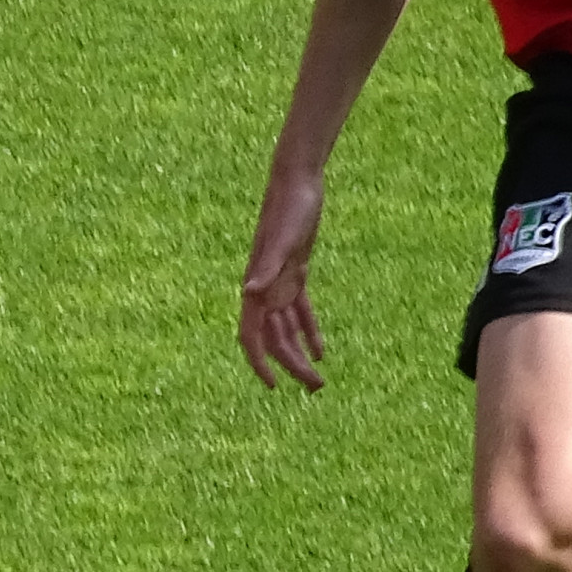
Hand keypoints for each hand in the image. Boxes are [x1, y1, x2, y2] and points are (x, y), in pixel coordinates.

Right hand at [239, 161, 329, 390]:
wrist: (295, 183)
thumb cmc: (288, 210)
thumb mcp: (282, 240)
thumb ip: (267, 266)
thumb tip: (250, 291)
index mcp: (257, 288)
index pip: (252, 336)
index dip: (260, 363)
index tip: (274, 386)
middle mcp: (264, 290)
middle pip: (275, 340)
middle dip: (292, 366)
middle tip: (316, 388)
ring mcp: (279, 283)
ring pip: (287, 330)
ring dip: (300, 356)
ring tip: (318, 381)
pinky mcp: (295, 273)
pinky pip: (301, 312)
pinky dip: (309, 332)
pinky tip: (321, 351)